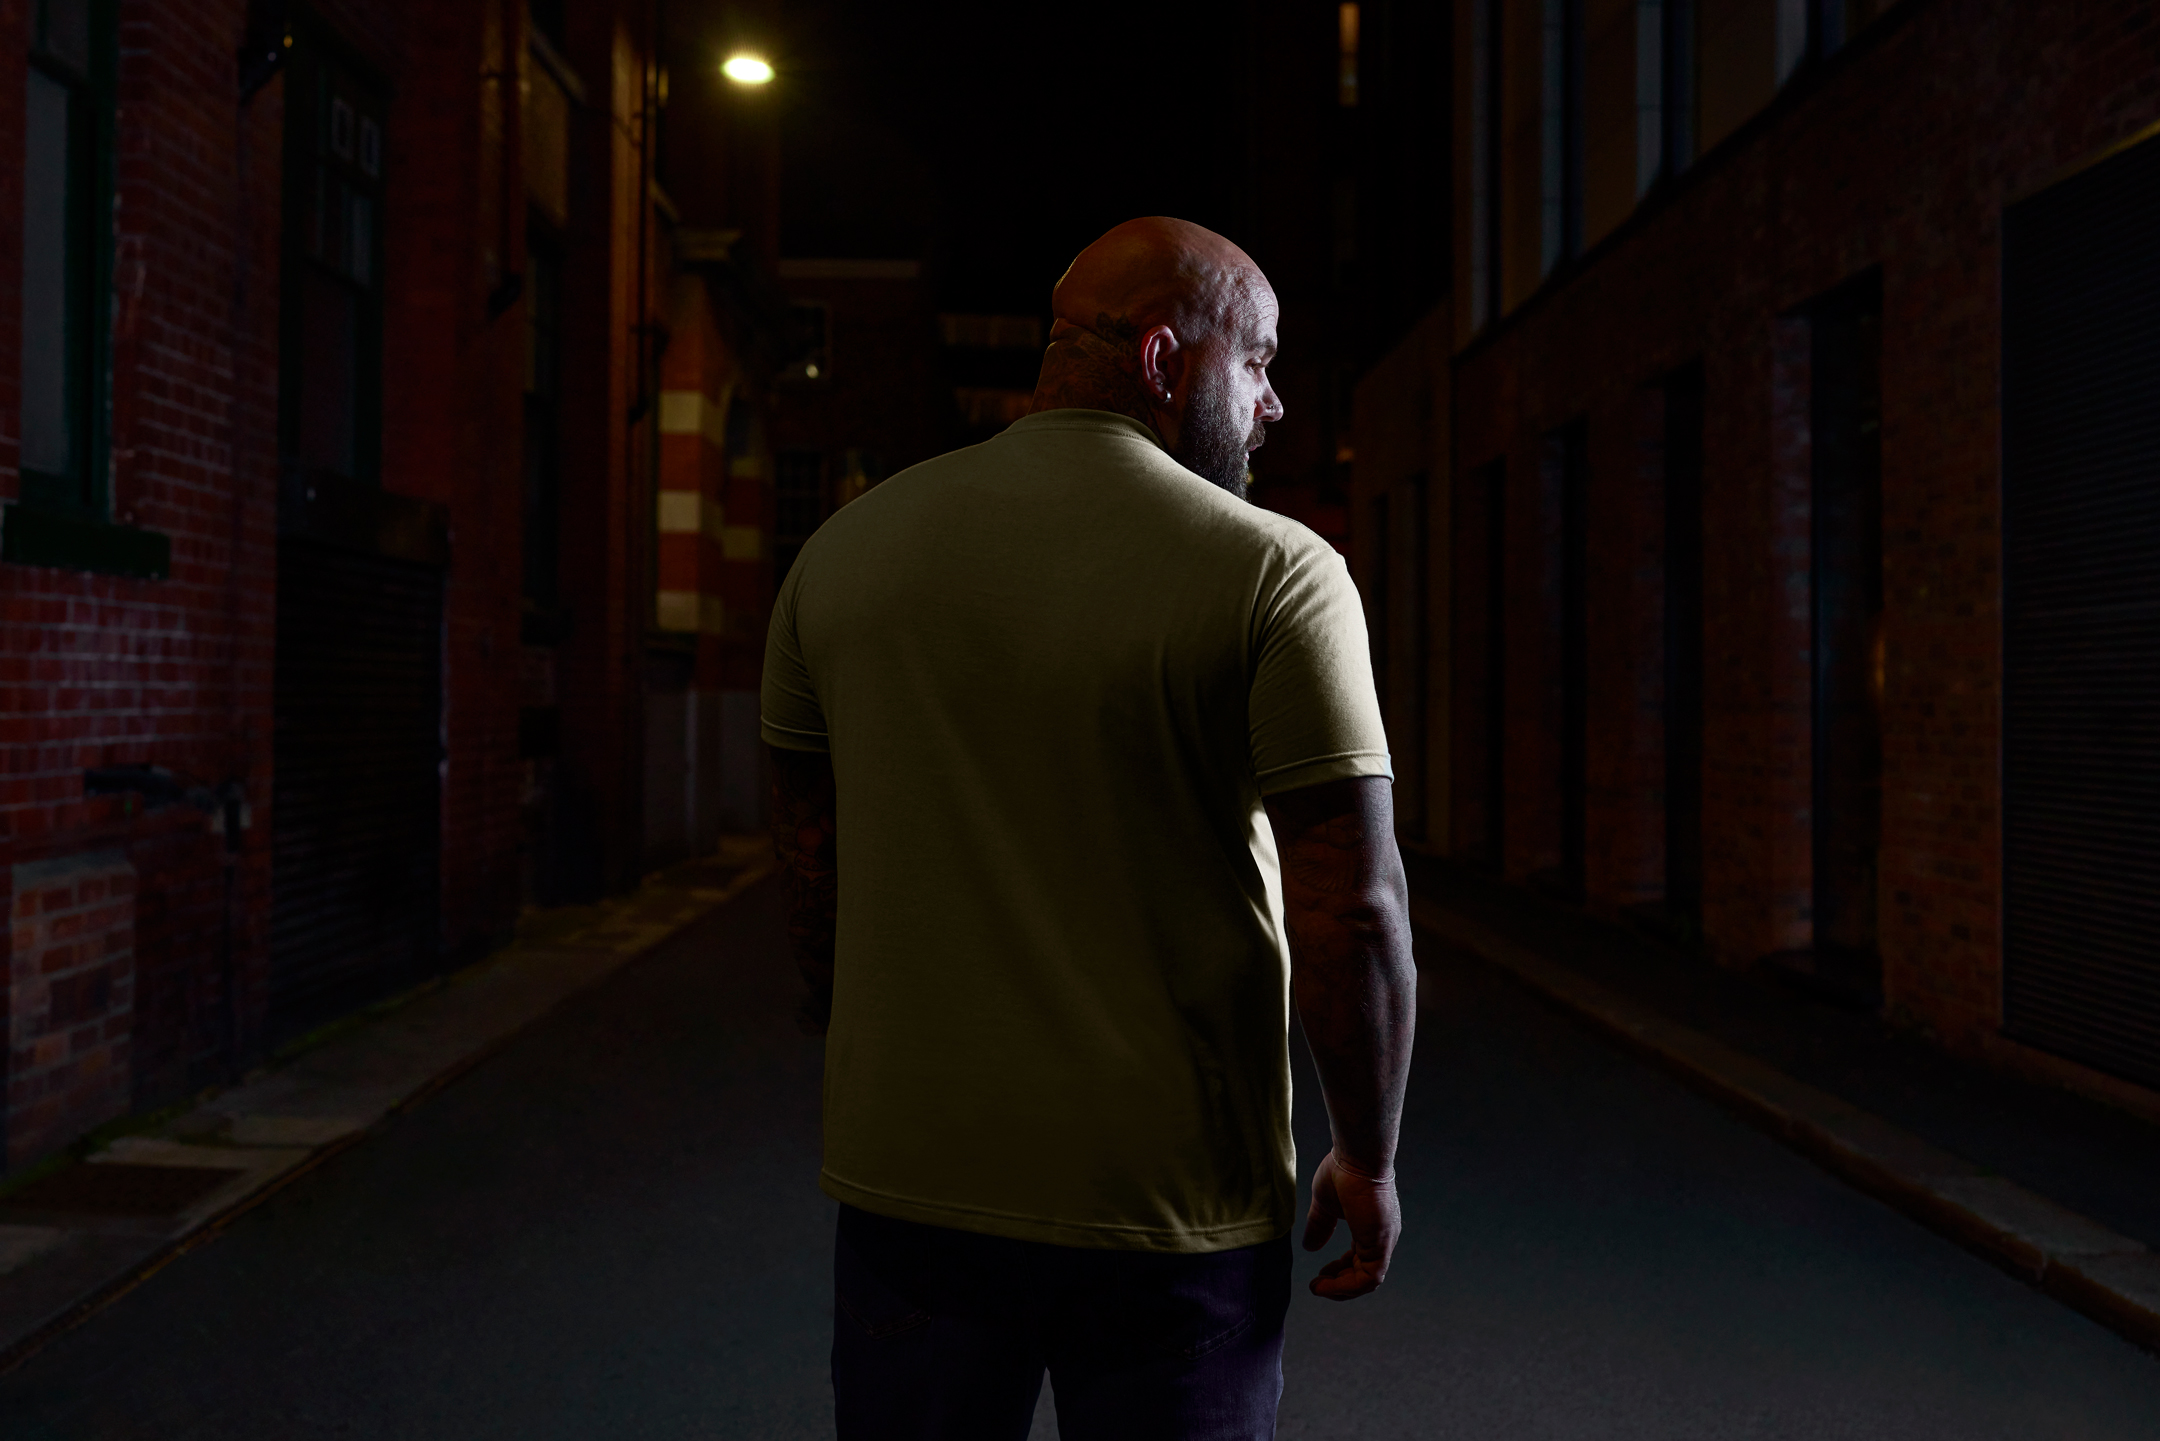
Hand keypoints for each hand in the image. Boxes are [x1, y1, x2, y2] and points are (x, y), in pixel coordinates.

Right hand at [1302, 1148, 1399, 1300]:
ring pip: (1367, 1281)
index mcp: (1371, 1227)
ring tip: (1319, 1288)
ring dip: (1341, 1289)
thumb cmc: (1343, 1171)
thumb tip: (1309, 1247)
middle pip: (1363, 1272)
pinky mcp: (1380, 1246)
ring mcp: (1383, 1242)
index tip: (1321, 1273)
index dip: (1340, 1270)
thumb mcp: (1325, 1205)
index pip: (1359, 1258)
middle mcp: (1381, 1237)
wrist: (1357, 1157)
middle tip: (1318, 1285)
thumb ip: (1319, 1226)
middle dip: (1339, 1283)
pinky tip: (1325, 1284)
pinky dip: (1346, 1286)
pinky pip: (1367, 1279)